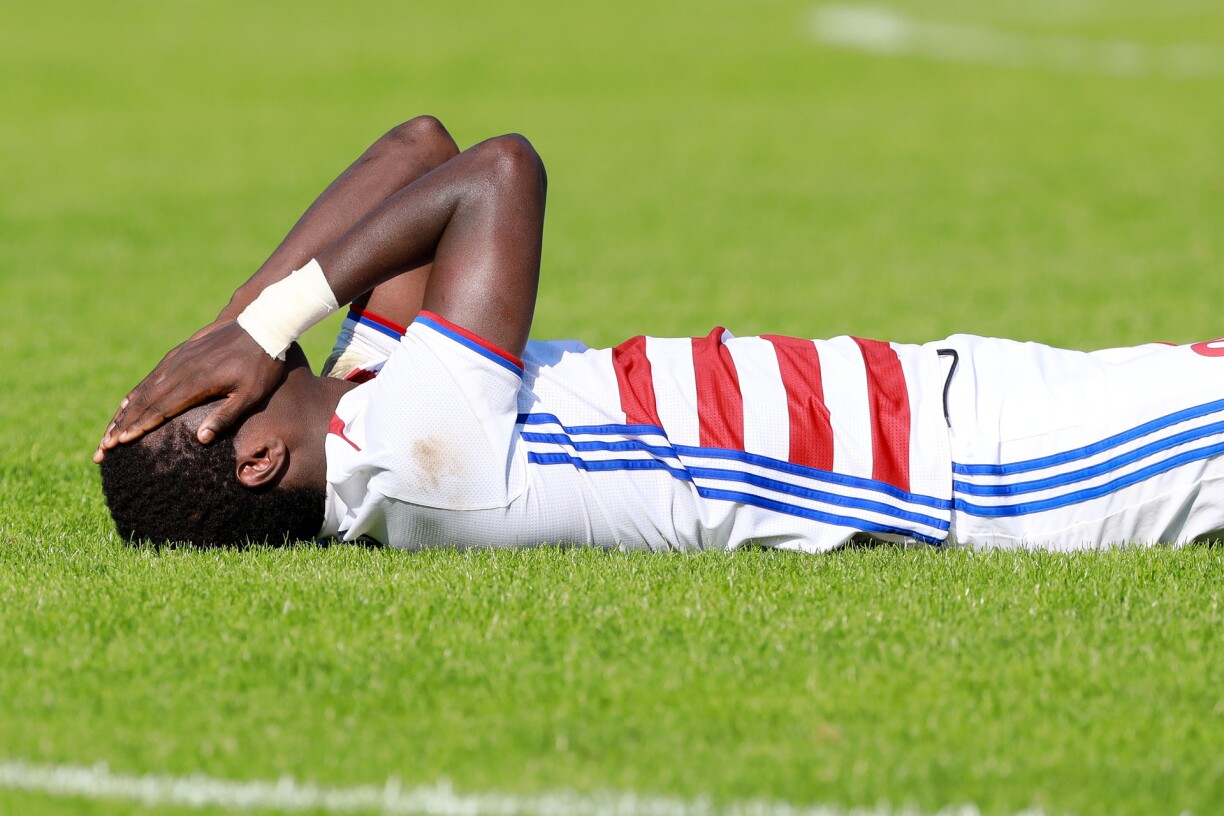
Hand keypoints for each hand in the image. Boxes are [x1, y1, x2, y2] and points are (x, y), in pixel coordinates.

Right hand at [94, 321, 286, 461]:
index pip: (161, 409)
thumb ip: (226, 416)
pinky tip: (128, 403)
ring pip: (145, 388)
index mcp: (196, 383)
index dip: (140, 427)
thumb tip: (201, 440)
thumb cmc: (262, 365)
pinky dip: (137, 392)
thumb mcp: (251, 395)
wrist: (263, 325)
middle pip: (145, 401)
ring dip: (125, 411)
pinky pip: (153, 375)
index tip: (120, 443)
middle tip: (104, 446)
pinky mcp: (181, 352)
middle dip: (123, 425)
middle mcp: (181, 370)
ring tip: (109, 431)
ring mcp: (179, 359)